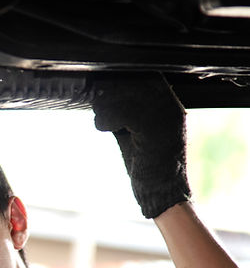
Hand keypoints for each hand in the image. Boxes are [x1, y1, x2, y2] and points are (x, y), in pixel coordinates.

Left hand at [92, 75, 189, 217]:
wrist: (162, 192)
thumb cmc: (145, 162)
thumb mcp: (133, 129)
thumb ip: (122, 109)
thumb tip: (98, 91)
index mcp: (166, 101)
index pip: (137, 75)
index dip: (115, 81)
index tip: (101, 93)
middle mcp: (168, 103)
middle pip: (127, 80)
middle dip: (106, 94)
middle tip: (100, 110)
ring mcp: (164, 114)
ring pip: (120, 94)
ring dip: (103, 108)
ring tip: (105, 124)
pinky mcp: (155, 128)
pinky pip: (121, 112)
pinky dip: (106, 120)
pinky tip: (106, 129)